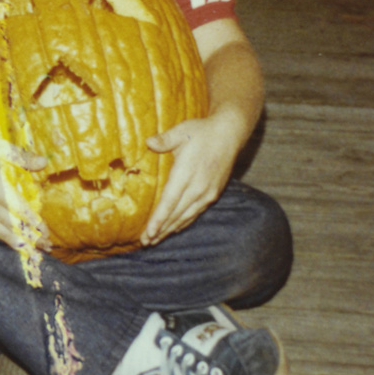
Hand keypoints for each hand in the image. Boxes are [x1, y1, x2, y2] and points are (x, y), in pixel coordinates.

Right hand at [0, 128, 49, 251]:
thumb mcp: (1, 148)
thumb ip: (23, 158)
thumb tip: (44, 163)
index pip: (21, 212)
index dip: (35, 223)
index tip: (47, 232)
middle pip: (13, 226)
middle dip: (31, 238)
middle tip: (46, 247)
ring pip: (0, 231)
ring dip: (17, 242)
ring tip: (31, 251)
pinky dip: (1, 236)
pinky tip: (9, 240)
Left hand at [140, 114, 237, 246]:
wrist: (229, 134)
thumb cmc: (202, 132)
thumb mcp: (182, 131)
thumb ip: (164, 140)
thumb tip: (148, 142)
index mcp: (187, 172)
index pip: (170, 201)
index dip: (159, 219)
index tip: (148, 233)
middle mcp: (198, 187)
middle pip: (176, 214)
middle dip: (160, 230)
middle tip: (144, 242)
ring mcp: (207, 192)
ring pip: (186, 217)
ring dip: (170, 229)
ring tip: (155, 240)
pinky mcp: (213, 194)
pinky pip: (195, 213)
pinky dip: (184, 223)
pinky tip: (174, 228)